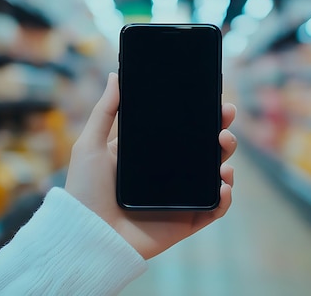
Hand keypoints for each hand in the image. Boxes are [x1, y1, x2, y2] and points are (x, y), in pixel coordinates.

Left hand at [65, 73, 236, 258]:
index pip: (181, 132)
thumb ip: (105, 111)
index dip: (201, 116)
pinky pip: (213, 209)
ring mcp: (179, 198)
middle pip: (204, 150)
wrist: (87, 234)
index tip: (213, 99)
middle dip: (221, 132)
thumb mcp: (90, 144)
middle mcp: (168, 174)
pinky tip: (223, 185)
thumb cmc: (84, 191)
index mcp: (149, 155)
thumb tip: (115, 75)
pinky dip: (224, 198)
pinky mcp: (185, 221)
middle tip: (225, 118)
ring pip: (214, 176)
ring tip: (224, 148)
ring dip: (226, 160)